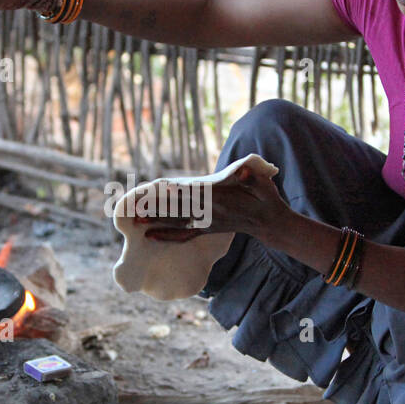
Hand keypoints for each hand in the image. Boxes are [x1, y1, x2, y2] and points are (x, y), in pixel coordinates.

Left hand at [137, 165, 291, 242]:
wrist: (269, 221)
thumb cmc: (264, 196)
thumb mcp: (262, 181)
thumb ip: (251, 174)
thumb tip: (246, 168)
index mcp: (220, 197)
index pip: (195, 192)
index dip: (179, 190)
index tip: (161, 188)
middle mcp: (210, 211)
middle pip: (179, 207)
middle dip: (158, 206)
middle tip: (136, 206)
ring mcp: (206, 222)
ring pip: (177, 221)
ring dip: (156, 221)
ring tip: (135, 220)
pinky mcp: (205, 229)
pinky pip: (183, 234)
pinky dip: (166, 234)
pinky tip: (150, 235)